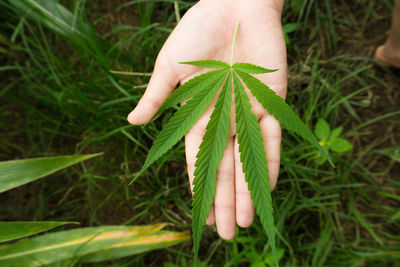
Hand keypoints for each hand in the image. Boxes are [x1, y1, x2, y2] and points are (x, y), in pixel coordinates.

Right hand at [127, 0, 286, 238]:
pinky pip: (270, 137)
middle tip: (228, 233)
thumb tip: (132, 122)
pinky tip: (266, 188)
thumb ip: (157, 97)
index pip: (199, 161)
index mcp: (198, 114)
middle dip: (224, 201)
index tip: (203, 216)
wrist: (233, 4)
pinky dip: (269, 162)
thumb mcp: (170, 66)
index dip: (201, 189)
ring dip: (246, 191)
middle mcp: (224, 120)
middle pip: (223, 168)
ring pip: (247, 160)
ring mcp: (247, 112)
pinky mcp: (269, 100)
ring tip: (245, 222)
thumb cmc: (198, 32)